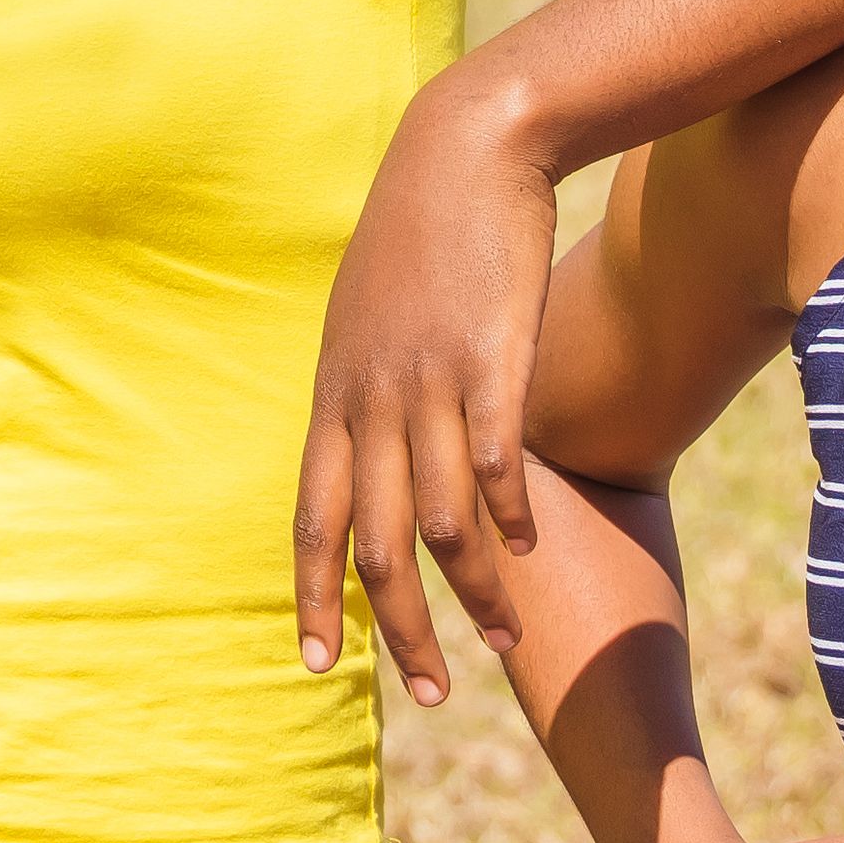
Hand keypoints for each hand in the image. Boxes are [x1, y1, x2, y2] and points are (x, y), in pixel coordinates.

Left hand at [294, 89, 553, 705]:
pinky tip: (531, 548)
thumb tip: (363, 445)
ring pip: (443, 522)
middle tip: (430, 695)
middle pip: (376, 545)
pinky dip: (511, 519)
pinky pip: (495, 465)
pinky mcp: (493, 359)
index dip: (312, 597)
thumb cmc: (422, 233)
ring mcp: (431, 381)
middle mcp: (372, 400)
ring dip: (474, 595)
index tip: (317, 667)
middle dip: (398, 632)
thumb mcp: (368, 316)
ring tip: (503, 641)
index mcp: (336, 397)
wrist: (466, 147)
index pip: (312, 520)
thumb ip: (364, 389)